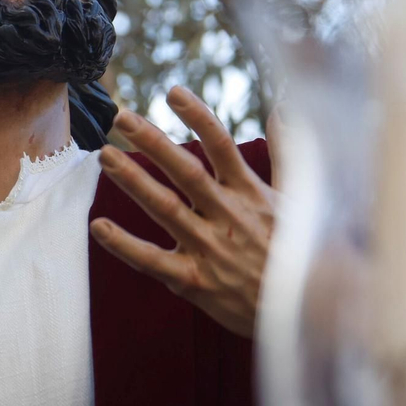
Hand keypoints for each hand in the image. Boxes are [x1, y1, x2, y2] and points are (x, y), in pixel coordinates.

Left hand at [89, 86, 278, 336]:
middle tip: (121, 116)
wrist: (307, 314)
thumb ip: (287, 152)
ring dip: (133, 181)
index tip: (173, 91)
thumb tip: (282, 108)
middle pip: (185, 170)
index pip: (222, 145)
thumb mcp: (301, 199)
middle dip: (152, 141)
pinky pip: (153, 261)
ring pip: (165, 208)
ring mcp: (211, 249)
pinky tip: (98, 227)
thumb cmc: (301, 253)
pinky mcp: (195, 282)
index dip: (198, 116)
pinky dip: (124, 245)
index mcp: (252, 194)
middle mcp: (228, 216)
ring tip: (105, 156)